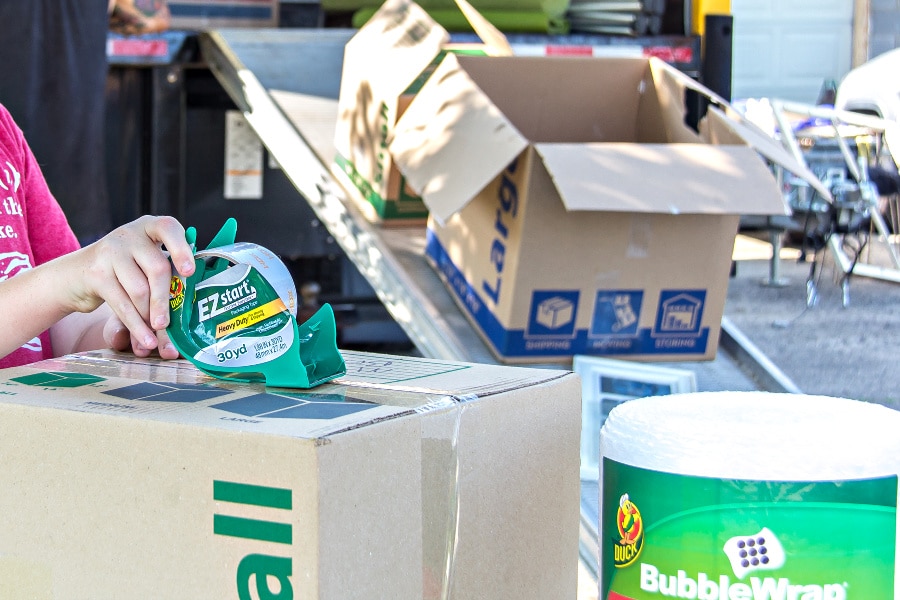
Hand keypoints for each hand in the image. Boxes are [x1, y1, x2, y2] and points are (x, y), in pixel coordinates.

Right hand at [70, 215, 194, 356]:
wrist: (76, 274)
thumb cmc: (125, 270)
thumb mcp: (145, 260)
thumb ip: (166, 272)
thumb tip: (190, 307)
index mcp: (150, 228)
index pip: (168, 228)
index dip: (181, 250)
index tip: (189, 272)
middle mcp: (131, 235)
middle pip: (157, 269)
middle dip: (164, 301)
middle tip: (167, 326)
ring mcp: (111, 252)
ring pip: (140, 290)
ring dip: (149, 317)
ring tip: (156, 338)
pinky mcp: (97, 274)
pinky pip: (122, 304)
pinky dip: (136, 325)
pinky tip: (145, 339)